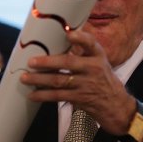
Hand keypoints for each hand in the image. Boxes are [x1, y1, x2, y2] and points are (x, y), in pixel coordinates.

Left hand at [20, 30, 136, 136]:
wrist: (118, 107)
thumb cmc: (104, 82)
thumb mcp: (100, 63)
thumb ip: (83, 53)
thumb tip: (59, 42)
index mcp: (98, 57)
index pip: (90, 44)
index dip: (80, 38)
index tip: (68, 34)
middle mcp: (93, 69)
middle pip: (68, 63)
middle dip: (47, 62)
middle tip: (31, 62)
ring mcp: (86, 85)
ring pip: (59, 81)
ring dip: (39, 80)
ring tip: (25, 78)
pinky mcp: (80, 99)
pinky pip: (58, 96)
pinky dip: (43, 96)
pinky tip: (32, 95)